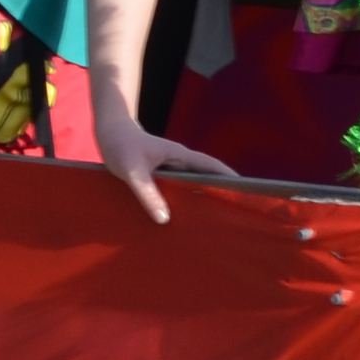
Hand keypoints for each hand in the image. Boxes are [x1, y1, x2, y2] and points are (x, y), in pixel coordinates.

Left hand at [92, 107, 236, 225]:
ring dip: (202, 200)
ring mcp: (172, 170)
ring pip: (193, 187)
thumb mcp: (132, 171)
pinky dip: (183, 203)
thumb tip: (164, 219)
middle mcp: (180, 163)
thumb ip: (147, 193)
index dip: (230, 179)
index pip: (213, 167)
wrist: (109, 133)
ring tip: (214, 225)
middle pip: (207, 179)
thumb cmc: (121, 145)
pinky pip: (177, 191)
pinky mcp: (161, 178)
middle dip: (221, 194)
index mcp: (181, 156)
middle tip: (235, 217)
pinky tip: (183, 221)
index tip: (249, 193)